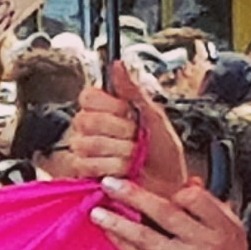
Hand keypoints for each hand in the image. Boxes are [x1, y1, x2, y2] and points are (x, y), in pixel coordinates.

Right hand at [47, 59, 188, 191]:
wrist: (168, 186)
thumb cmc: (164, 154)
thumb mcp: (154, 116)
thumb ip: (133, 90)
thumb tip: (118, 63)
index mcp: (104, 109)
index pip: (87, 96)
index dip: (111, 106)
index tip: (130, 114)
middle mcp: (88, 128)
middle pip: (87, 120)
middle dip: (120, 131)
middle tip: (136, 139)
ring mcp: (83, 151)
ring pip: (89, 143)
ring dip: (120, 152)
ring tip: (133, 158)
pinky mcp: (82, 174)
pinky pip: (87, 164)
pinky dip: (113, 168)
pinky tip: (123, 171)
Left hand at [91, 168, 250, 249]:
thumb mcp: (234, 240)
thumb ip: (215, 211)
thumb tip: (191, 184)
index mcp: (224, 229)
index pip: (195, 197)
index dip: (174, 191)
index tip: (159, 190)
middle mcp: (206, 243)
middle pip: (164, 211)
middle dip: (133, 195)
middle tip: (111, 183)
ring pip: (145, 234)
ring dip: (117, 221)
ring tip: (98, 211)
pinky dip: (123, 242)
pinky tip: (110, 234)